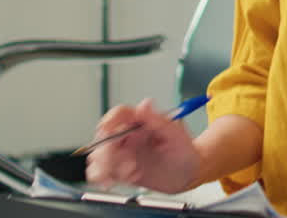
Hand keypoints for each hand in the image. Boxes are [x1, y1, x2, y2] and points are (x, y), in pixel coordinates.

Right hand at [85, 98, 201, 193]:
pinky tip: (116, 182)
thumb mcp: (176, 134)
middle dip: (110, 153)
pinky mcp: (119, 170)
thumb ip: (159, 120)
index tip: (107, 130)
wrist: (187, 174)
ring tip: (131, 175)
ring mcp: (122, 153)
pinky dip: (103, 177)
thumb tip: (145, 104)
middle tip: (130, 165)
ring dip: (108, 167)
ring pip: (99, 156)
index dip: (110, 120)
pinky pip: (100, 172)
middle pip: (104, 137)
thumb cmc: (184, 151)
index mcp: (140, 122)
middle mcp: (128, 136)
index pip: (119, 114)